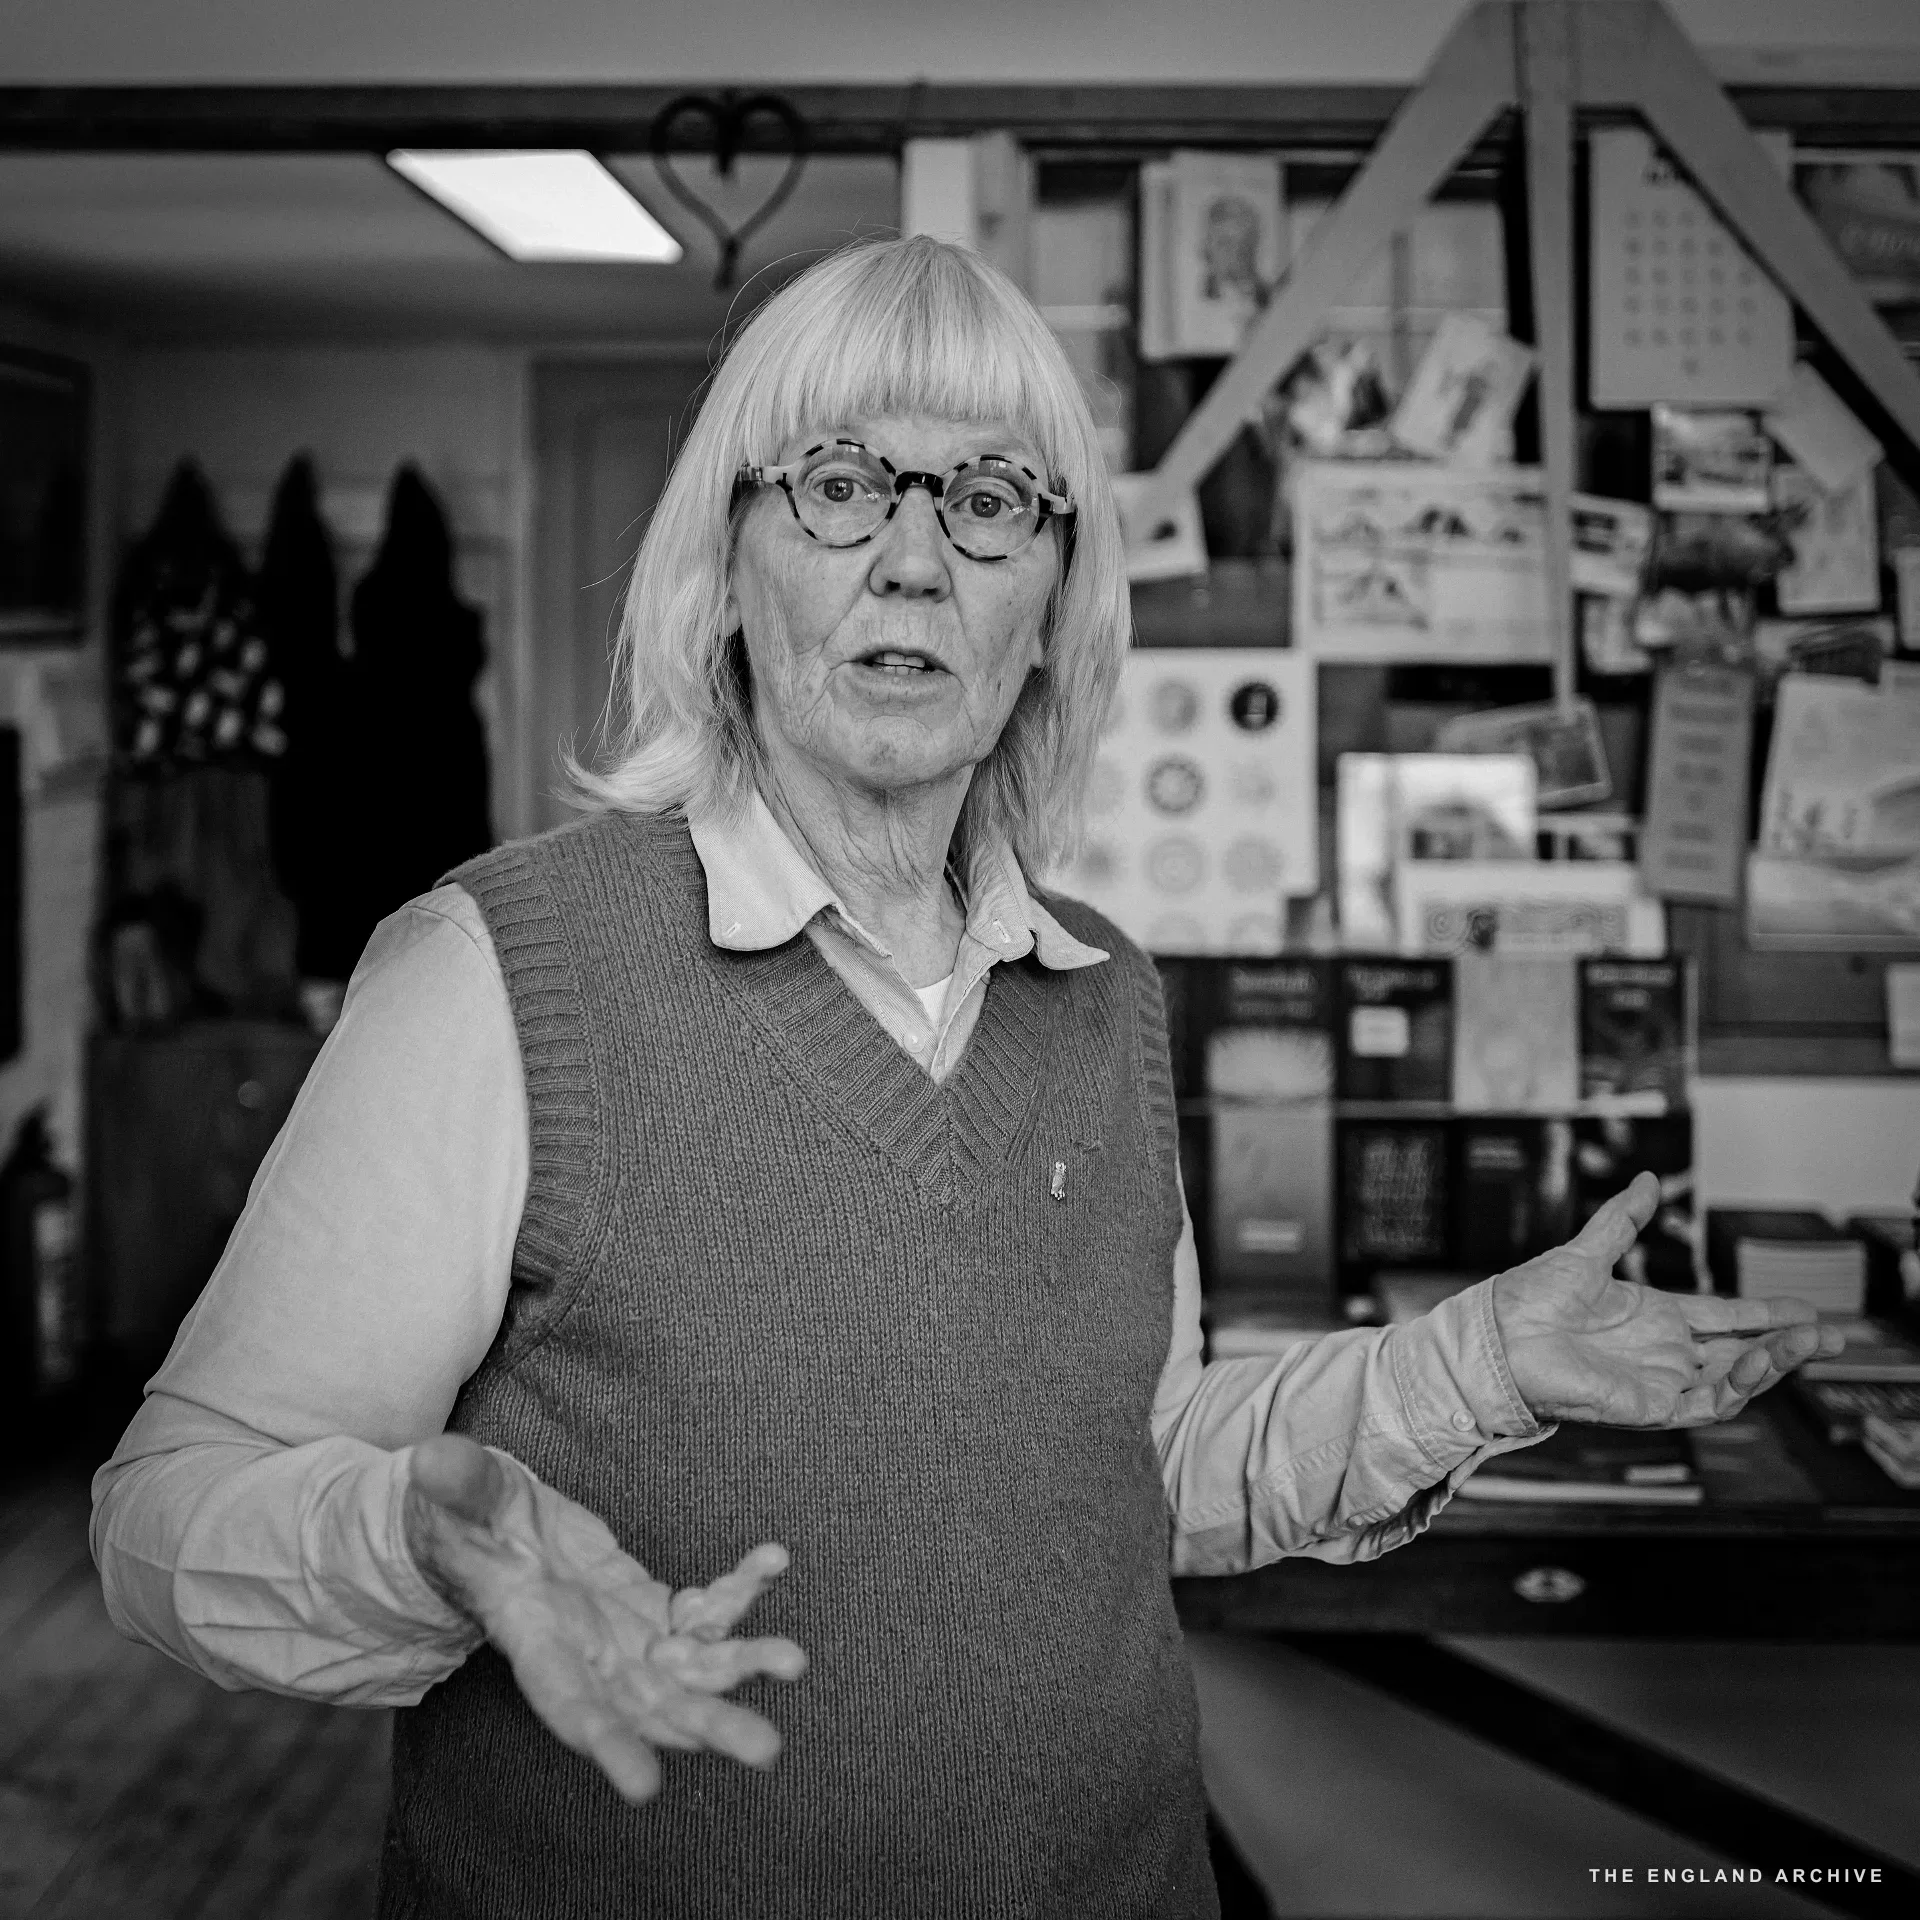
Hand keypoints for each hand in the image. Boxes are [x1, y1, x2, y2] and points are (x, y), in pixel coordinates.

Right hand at [403, 1433, 805, 1802]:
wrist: (493, 1529)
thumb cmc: (465, 1516)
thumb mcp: (456, 1495)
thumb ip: (455, 1481)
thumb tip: (433, 1460)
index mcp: (534, 1639)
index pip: (568, 1704)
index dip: (605, 1744)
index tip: (645, 1787)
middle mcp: (588, 1655)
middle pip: (652, 1707)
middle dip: (709, 1727)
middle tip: (767, 1750)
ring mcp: (625, 1637)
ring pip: (692, 1670)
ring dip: (742, 1666)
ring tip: (794, 1661)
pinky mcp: (651, 1609)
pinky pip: (705, 1611)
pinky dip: (740, 1593)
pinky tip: (772, 1561)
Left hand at [1492, 1172, 1845, 1426]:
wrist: (1495, 1339)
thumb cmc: (1526, 1300)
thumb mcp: (1586, 1252)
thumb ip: (1623, 1219)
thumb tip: (1649, 1180)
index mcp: (1652, 1317)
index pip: (1723, 1318)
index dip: (1765, 1314)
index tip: (1807, 1309)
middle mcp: (1661, 1352)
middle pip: (1740, 1351)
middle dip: (1788, 1344)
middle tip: (1833, 1334)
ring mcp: (1658, 1381)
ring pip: (1733, 1379)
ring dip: (1774, 1362)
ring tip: (1810, 1341)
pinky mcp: (1648, 1407)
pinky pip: (1706, 1405)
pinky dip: (1737, 1386)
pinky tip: (1760, 1361)